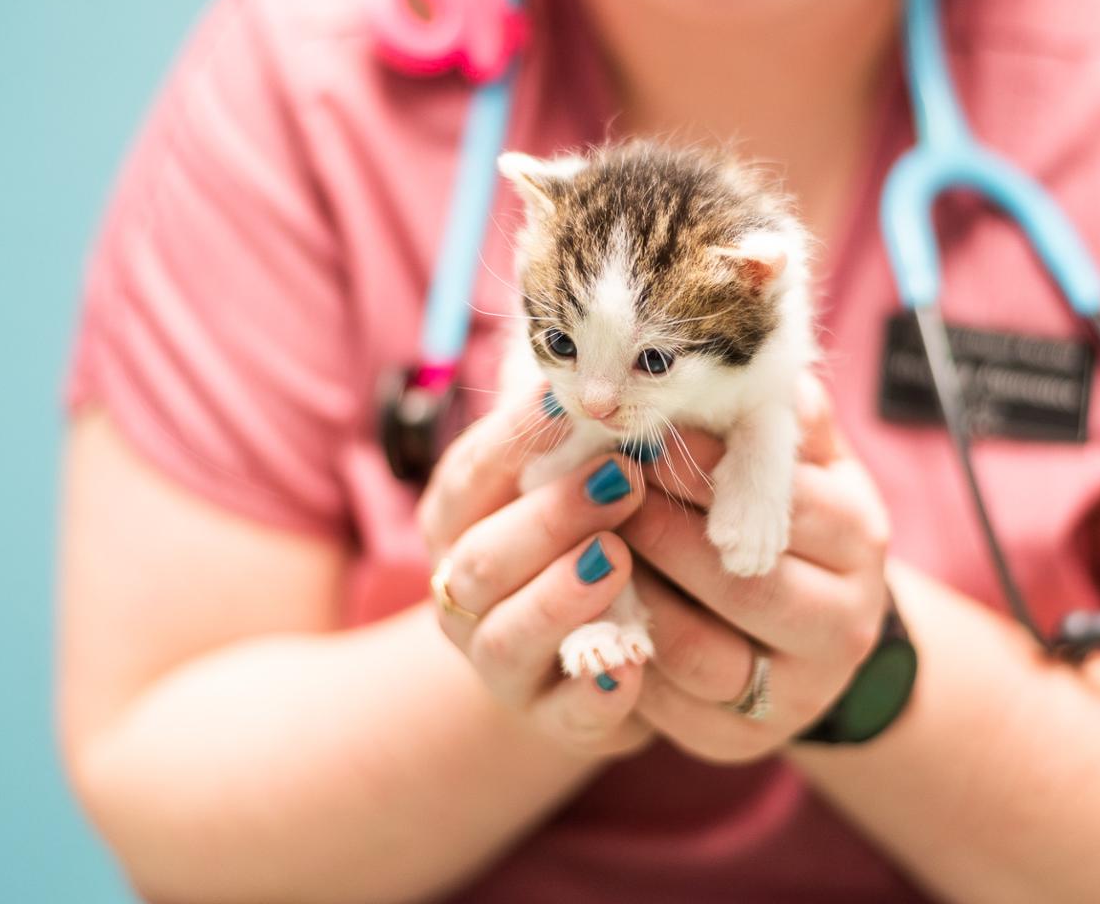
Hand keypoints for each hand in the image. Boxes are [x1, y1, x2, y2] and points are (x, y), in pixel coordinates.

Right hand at [418, 389, 654, 757]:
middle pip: (481, 557)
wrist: (580, 656)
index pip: (471, 473)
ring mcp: (500, 663)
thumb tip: (638, 381)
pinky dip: (595, 692)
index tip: (573, 401)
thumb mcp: (575, 479)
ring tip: (615, 560)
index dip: (517, 437)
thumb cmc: (584, 536)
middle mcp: (462, 593)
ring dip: (559, 597)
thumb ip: (591, 439)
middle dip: (549, 516)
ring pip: (506, 636)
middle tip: (621, 480)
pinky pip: (567, 715)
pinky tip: (629, 665)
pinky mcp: (551, 719)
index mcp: (460, 519)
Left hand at [617, 378, 891, 762]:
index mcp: (859, 537)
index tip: (642, 437)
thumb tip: (760, 365)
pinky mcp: (746, 742)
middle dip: (661, 535)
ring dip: (635, 601)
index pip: (786, 502)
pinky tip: (592, 615)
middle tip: (600, 494)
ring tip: (589, 553)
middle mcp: (846, 623)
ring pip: (703, 656)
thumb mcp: (803, 460)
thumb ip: (780, 418)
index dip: (705, 470)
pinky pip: (673, 710)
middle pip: (745, 585)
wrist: (813, 630)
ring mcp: (800, 693)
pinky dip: (625, 661)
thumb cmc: (794, 519)